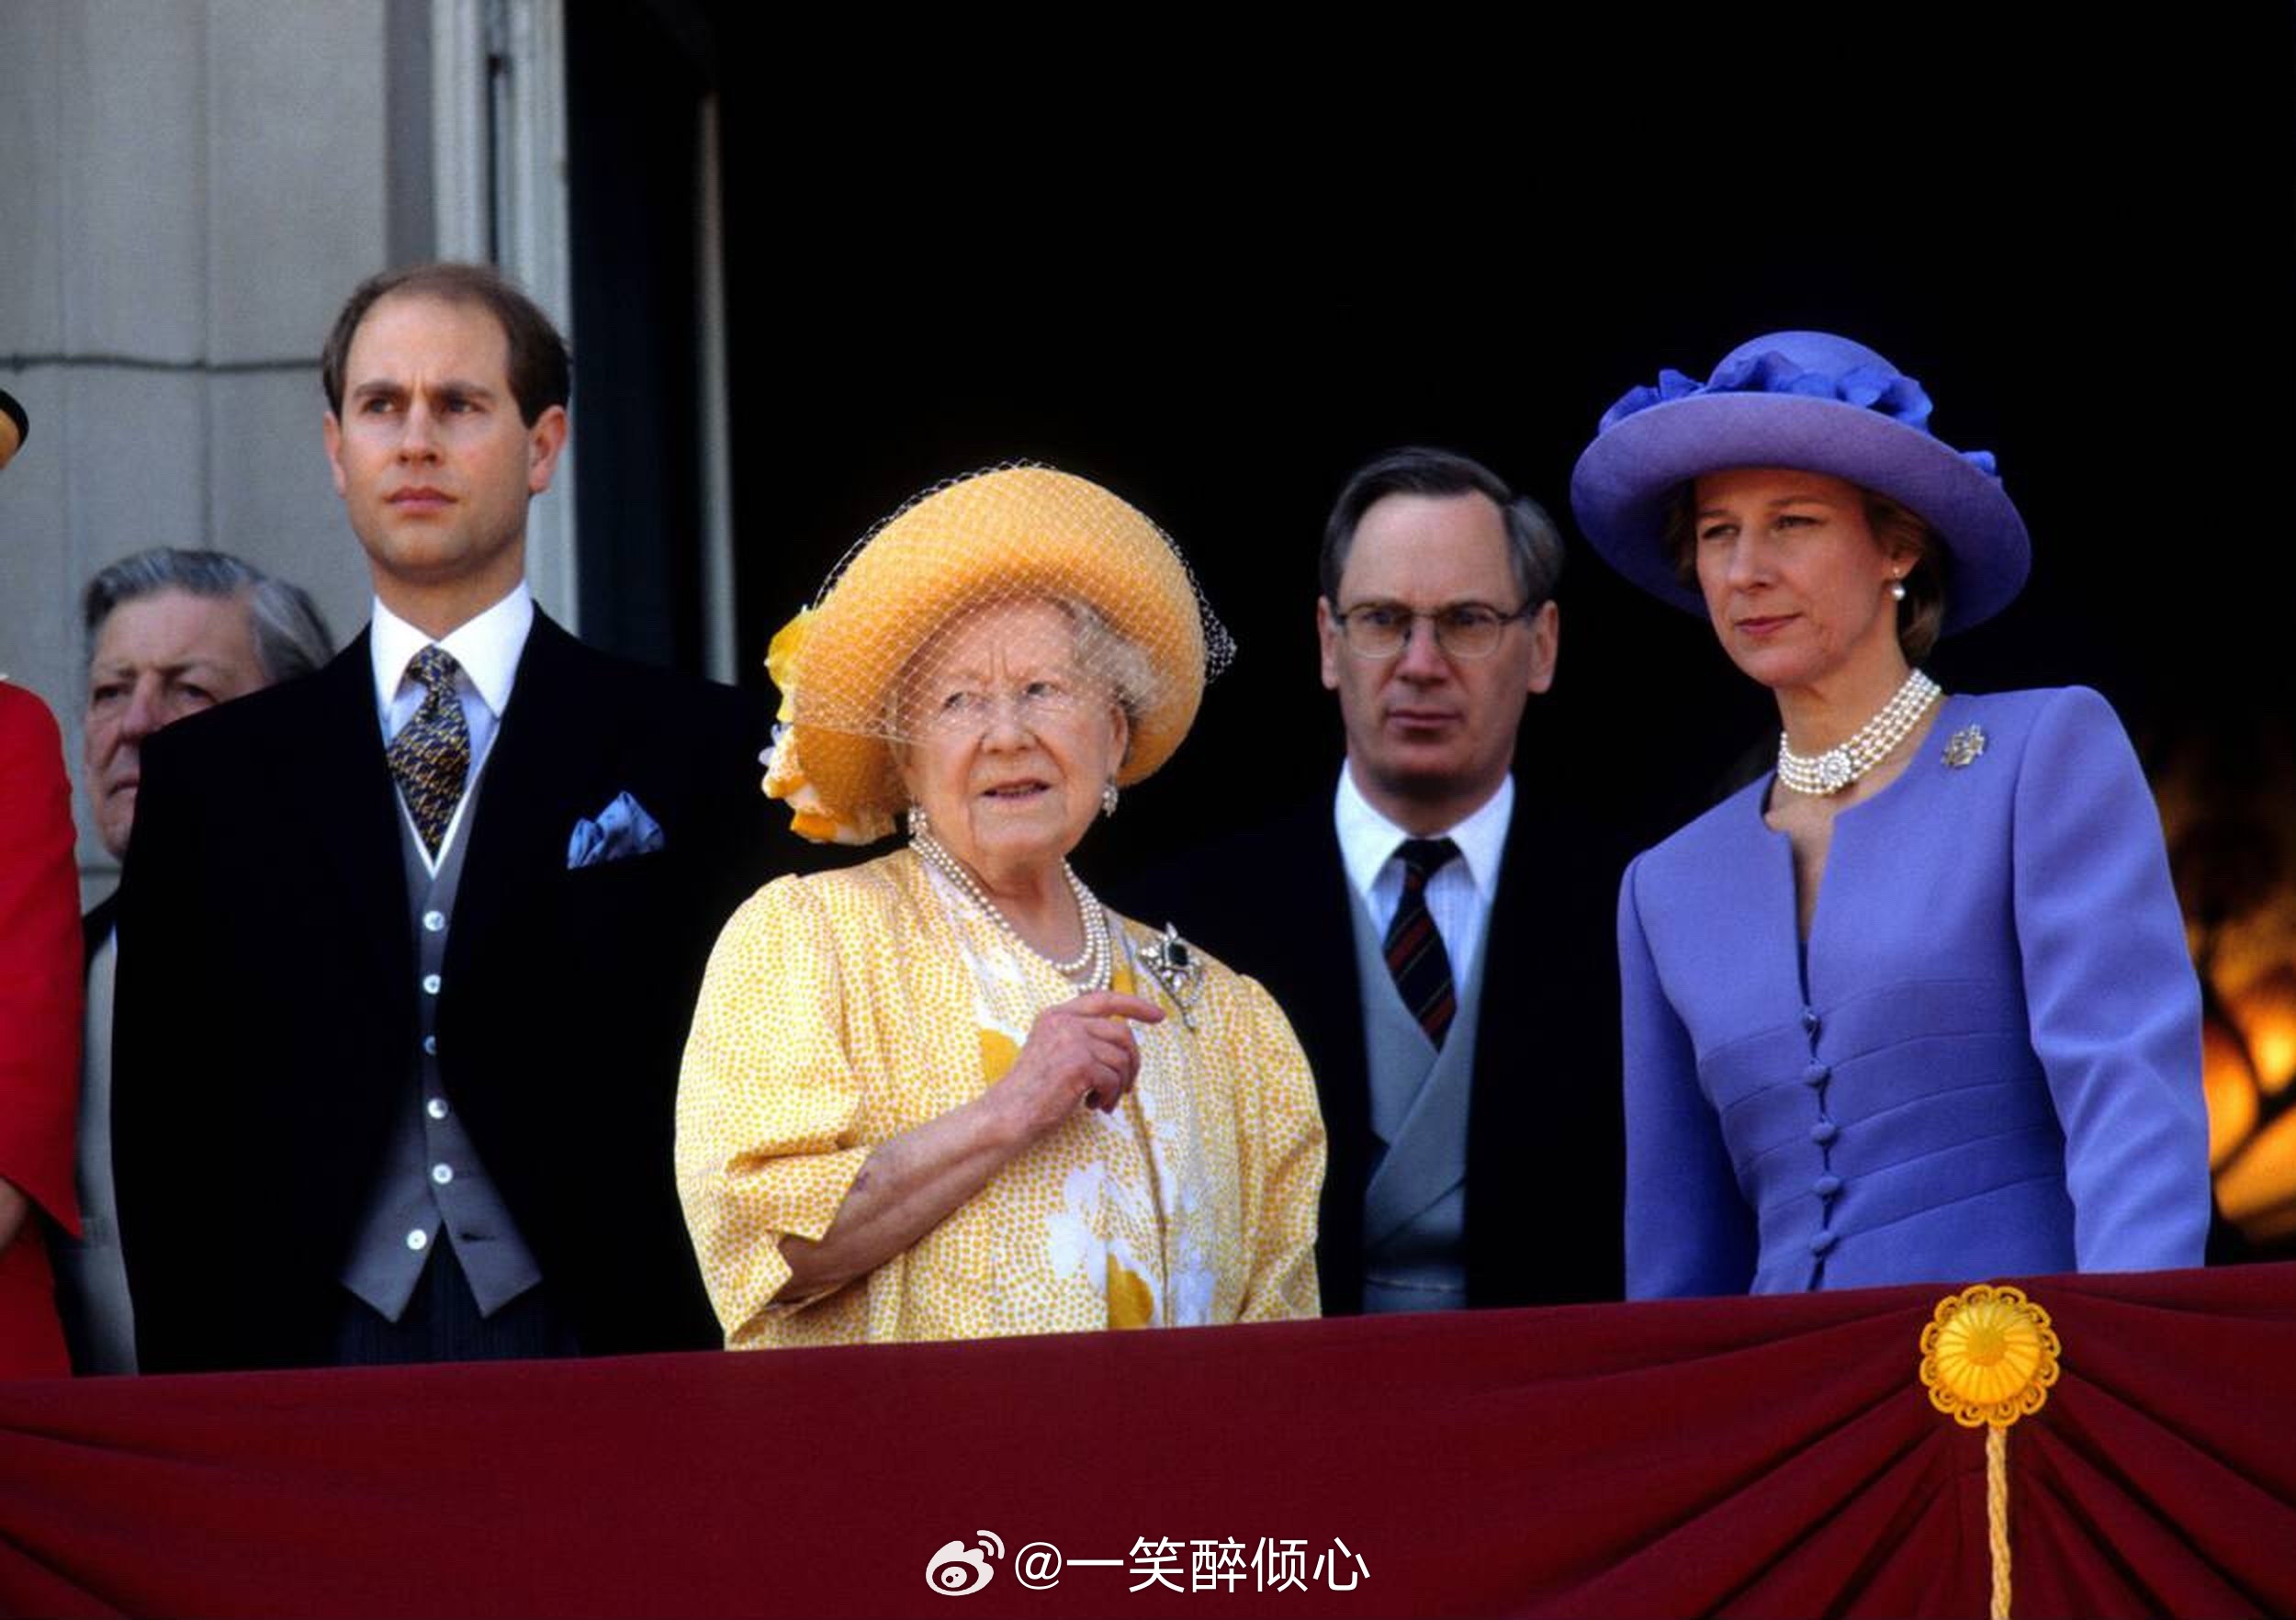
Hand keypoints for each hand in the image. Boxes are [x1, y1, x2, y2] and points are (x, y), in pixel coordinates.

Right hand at [992, 990, 1166, 1141]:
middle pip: (1122, 1032)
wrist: (1009, 1113)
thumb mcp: (1054, 1050)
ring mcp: (1072, 1040)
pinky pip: (1113, 1080)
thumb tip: (1124, 1045)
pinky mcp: (1079, 1064)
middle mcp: (1064, 1021)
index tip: (1157, 1015)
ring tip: (1103, 1100)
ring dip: (1119, 1085)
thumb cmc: (1033, 1091)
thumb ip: (1082, 1037)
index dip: (1136, 1005)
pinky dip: (1109, 1097)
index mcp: (1057, 1015)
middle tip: (1127, 1085)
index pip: (1105, 999)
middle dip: (1133, 1061)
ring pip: (1121, 1059)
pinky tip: (1093, 1106)